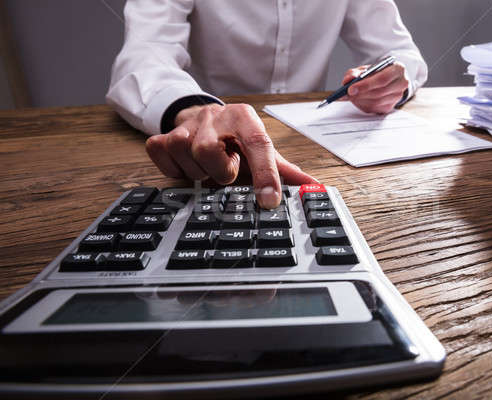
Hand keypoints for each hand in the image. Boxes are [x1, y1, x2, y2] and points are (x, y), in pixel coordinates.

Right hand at [145, 103, 317, 208]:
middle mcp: (214, 117)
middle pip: (210, 151)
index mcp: (244, 118)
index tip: (270, 201)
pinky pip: (164, 158)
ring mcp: (186, 126)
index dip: (265, 174)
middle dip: (220, 171)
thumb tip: (313, 188)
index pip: (257, 144)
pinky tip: (189, 166)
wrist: (202, 119)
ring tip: (209, 168)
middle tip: (227, 170)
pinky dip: (176, 170)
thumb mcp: (261, 151)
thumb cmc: (236, 140)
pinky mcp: (163, 136)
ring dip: (200, 173)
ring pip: (187, 156)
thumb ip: (285, 171)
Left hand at [341, 61, 408, 113]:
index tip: (351, 89)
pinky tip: (357, 100)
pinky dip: (362, 105)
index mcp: (398, 69)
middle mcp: (401, 83)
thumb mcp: (365, 68)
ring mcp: (397, 97)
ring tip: (349, 96)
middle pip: (379, 92)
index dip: (365, 85)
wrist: (387, 79)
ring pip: (376, 102)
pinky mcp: (390, 107)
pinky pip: (374, 109)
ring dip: (360, 100)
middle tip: (346, 94)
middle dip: (360, 94)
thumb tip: (348, 80)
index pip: (382, 79)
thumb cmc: (377, 72)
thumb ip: (355, 72)